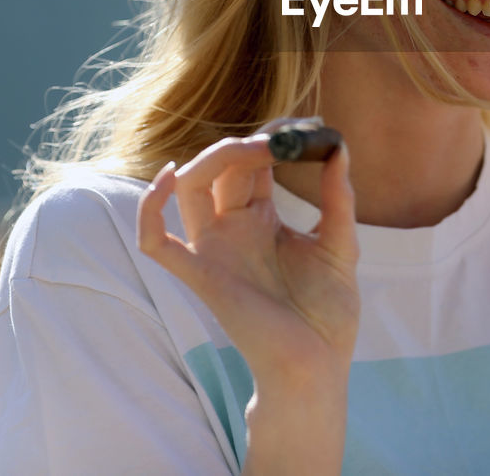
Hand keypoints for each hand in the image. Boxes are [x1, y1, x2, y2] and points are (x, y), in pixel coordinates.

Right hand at [136, 122, 360, 386]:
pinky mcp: (200, 275)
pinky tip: (167, 176)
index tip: (304, 124)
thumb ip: (338, 198)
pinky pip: (157, 242)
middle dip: (248, 143)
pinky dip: (149, 208)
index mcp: (262, 219)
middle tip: (284, 136)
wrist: (318, 366)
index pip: (253, 164)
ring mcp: (214, 250)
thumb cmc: (327, 313)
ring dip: (212, 158)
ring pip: (189, 188)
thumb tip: (339, 147)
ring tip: (254, 148)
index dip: (272, 139)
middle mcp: (232, 229)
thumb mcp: (340, 245)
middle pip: (220, 168)